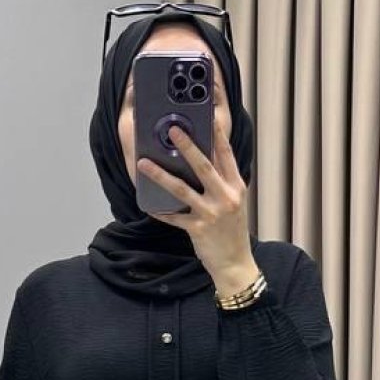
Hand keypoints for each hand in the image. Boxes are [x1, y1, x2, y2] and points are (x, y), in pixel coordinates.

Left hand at [136, 123, 256, 292]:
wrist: (236, 264)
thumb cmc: (232, 232)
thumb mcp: (234, 203)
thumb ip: (222, 183)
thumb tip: (201, 162)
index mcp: (236, 187)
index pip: (226, 155)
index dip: (217, 134)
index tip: (208, 115)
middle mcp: (225, 197)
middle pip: (203, 166)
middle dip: (187, 145)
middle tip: (172, 129)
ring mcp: (211, 213)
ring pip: (182, 189)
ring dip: (160, 174)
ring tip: (143, 163)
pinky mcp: (198, 229)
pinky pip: (174, 217)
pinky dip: (160, 211)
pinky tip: (147, 205)